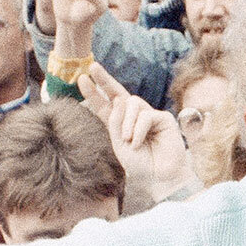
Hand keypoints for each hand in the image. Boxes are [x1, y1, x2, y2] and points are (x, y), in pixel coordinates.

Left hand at [80, 63, 195, 205]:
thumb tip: (119, 99)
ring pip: (131, 103)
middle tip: (93, 67)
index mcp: (119, 125)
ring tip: (128, 141)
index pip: (105, 105)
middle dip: (105, 80)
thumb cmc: (140, 165)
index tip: (82, 79)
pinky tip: (138, 142)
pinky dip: (138, 129)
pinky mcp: (163, 118)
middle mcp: (133, 118)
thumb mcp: (118, 145)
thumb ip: (115, 122)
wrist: (159, 178)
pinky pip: (145, 115)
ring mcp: (149, 116)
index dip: (94, 93)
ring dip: (126, 122)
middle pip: (118, 93)